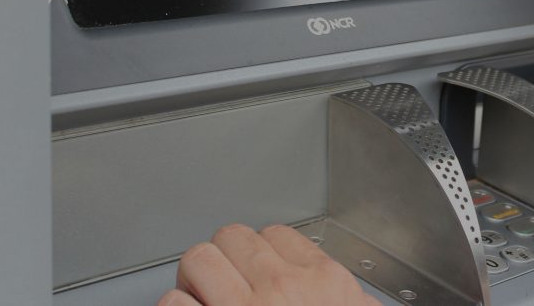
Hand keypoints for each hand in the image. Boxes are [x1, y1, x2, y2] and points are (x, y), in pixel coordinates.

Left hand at [158, 225, 381, 305]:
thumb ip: (356, 301)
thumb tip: (359, 297)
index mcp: (324, 284)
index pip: (280, 235)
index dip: (262, 253)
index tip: (258, 271)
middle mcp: (283, 290)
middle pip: (234, 237)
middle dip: (225, 259)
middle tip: (225, 283)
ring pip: (200, 259)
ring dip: (195, 280)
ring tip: (202, 296)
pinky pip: (174, 302)